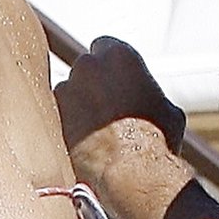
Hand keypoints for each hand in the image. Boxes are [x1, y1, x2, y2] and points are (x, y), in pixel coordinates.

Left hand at [54, 37, 185, 191]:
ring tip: (95, 133)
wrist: (130, 171)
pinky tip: (83, 143)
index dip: (110, 67)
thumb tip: (147, 100)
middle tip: (105, 110)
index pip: (106, 47)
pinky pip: (57, 116)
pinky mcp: (51, 115)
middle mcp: (87, 65)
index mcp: (119, 55)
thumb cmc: (155, 140)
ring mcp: (65, 89)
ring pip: (69, 93)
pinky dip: (67, 126)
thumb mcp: (167, 109)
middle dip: (93, 85)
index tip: (113, 81)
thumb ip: (148, 93)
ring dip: (78, 106)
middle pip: (85, 70)